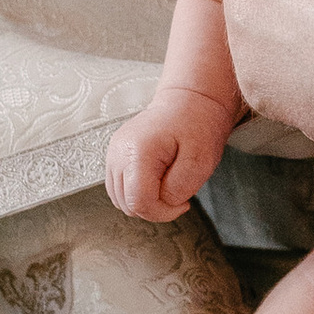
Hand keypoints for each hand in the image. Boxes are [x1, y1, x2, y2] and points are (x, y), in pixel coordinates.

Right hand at [105, 99, 228, 222]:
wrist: (189, 101)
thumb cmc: (198, 126)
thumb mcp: (200, 160)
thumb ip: (178, 188)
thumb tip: (161, 203)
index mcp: (137, 151)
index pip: (139, 202)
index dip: (163, 212)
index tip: (184, 203)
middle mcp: (118, 153)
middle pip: (127, 205)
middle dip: (156, 208)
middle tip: (179, 193)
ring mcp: (113, 154)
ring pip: (121, 201)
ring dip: (146, 201)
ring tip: (168, 184)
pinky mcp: (114, 156)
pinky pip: (120, 190)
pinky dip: (138, 193)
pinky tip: (157, 181)